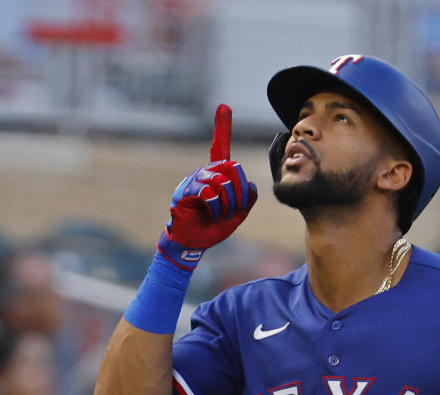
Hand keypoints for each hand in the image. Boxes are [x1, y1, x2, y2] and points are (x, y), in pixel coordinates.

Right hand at [160, 104, 257, 266]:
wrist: (193, 242)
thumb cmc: (213, 227)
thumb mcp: (237, 214)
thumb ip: (247, 200)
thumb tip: (251, 186)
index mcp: (218, 175)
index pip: (221, 147)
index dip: (222, 127)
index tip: (224, 107)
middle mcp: (206, 172)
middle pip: (233, 167)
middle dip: (240, 191)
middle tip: (234, 208)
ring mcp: (196, 180)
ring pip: (223, 181)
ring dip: (228, 202)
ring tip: (222, 214)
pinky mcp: (188, 191)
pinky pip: (210, 192)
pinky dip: (216, 208)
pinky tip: (211, 214)